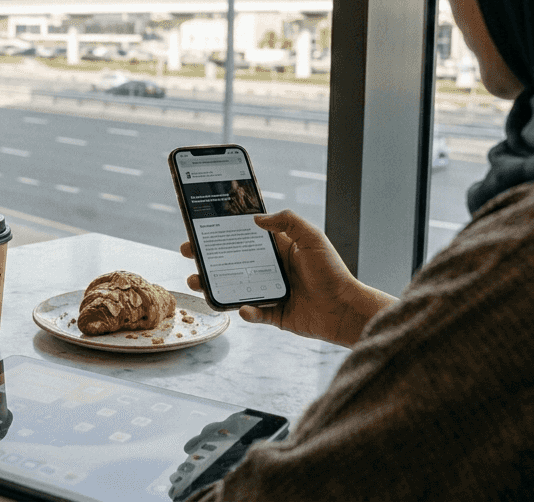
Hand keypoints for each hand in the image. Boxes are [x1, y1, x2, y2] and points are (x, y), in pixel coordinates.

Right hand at [180, 209, 394, 347]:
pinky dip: (246, 311)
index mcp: (277, 249)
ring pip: (234, 287)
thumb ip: (287, 222)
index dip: (222, 232)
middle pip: (231, 261)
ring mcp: (269, 292)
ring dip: (213, 284)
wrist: (345, 309)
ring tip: (197, 282)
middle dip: (206, 257)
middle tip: (188, 253)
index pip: (243, 237)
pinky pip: (252, 313)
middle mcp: (270, 269)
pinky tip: (243, 308)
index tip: (201, 227)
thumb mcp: (312, 238)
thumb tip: (256, 219)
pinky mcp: (273, 314)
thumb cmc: (331, 271)